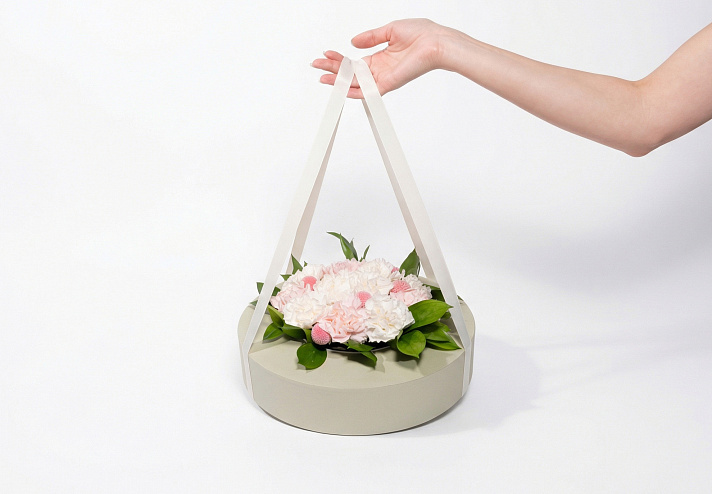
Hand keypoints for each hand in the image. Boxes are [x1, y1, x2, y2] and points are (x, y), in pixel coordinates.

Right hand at [312, 19, 454, 97]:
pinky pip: (367, 91)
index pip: (354, 62)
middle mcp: (380, 70)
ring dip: (337, 80)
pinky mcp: (387, 84)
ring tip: (322, 76)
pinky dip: (352, 91)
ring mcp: (382, 78)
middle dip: (332, 69)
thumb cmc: (422, 34)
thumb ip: (371, 37)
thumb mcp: (390, 30)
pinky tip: (339, 88)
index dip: (339, 58)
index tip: (326, 53)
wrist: (437, 42)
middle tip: (317, 66)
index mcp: (380, 58)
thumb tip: (354, 42)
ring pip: (354, 83)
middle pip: (350, 73)